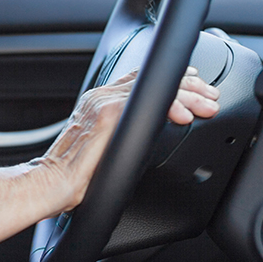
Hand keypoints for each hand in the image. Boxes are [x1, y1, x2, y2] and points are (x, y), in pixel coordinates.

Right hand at [36, 67, 219, 212]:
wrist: (51, 183)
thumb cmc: (75, 176)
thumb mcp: (105, 148)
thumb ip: (123, 133)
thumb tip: (149, 136)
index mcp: (97, 102)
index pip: (139, 79)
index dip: (170, 78)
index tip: (194, 81)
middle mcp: (98, 97)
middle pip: (150, 79)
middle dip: (188, 85)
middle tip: (211, 97)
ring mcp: (101, 103)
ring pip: (152, 87)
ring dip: (186, 96)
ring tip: (207, 106)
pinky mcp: (106, 114)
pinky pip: (144, 101)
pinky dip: (169, 105)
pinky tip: (184, 116)